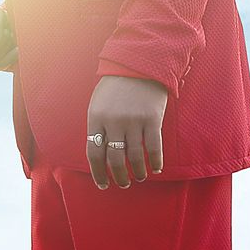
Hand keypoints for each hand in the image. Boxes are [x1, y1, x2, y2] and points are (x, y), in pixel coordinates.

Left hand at [85, 74, 167, 188]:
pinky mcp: (152, 120)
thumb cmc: (116, 86)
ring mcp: (133, 121)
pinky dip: (155, 162)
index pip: (94, 153)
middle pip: (114, 159)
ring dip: (137, 172)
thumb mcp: (98, 103)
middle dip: (119, 177)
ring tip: (139, 177)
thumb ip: (98, 126)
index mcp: (96, 118)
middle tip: (123, 184)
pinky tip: (155, 168)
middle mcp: (113, 122)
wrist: (139, 64)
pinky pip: (153, 149)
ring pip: (134, 157)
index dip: (98, 173)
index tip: (103, 184)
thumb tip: (99, 155)